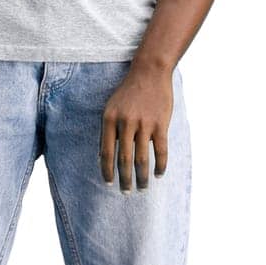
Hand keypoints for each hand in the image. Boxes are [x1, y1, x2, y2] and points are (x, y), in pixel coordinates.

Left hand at [100, 60, 174, 194]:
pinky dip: (160, 165)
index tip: (108, 183)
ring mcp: (144, 124)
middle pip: (124, 159)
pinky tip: (159, 174)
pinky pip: (160, 151)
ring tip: (143, 188)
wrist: (149, 71)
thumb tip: (104, 156)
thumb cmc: (128, 92)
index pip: (105, 151)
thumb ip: (109, 130)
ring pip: (142, 159)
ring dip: (142, 177)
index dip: (106, 170)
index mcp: (109, 119)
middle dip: (124, 179)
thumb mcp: (112, 107)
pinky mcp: (161, 124)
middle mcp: (125, 123)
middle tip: (126, 192)